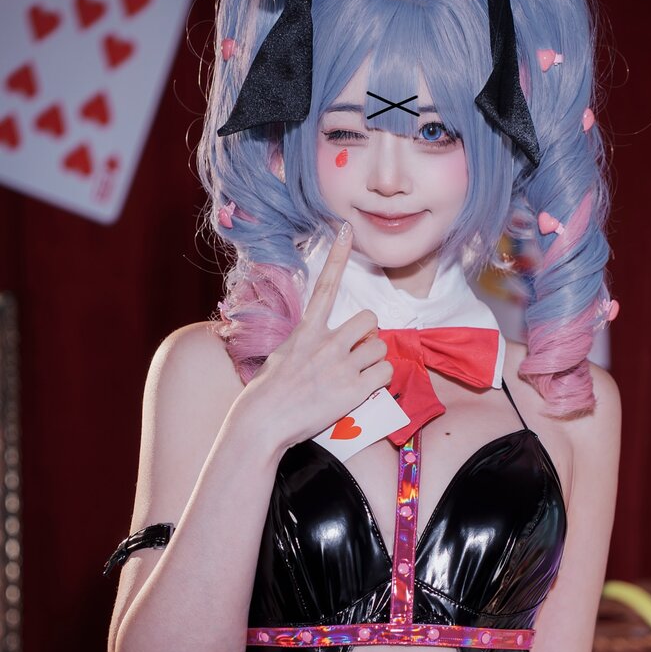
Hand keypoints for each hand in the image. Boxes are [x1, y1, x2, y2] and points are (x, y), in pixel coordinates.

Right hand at [238, 223, 393, 448]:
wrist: (264, 421)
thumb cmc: (268, 393)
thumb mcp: (282, 356)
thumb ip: (306, 344)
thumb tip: (327, 345)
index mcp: (306, 331)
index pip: (326, 285)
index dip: (339, 256)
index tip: (348, 230)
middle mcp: (326, 343)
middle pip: (369, 320)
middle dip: (368, 335)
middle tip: (357, 352)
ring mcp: (341, 365)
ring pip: (380, 347)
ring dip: (374, 360)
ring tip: (356, 375)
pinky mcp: (353, 389)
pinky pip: (385, 373)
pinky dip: (380, 380)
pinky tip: (364, 389)